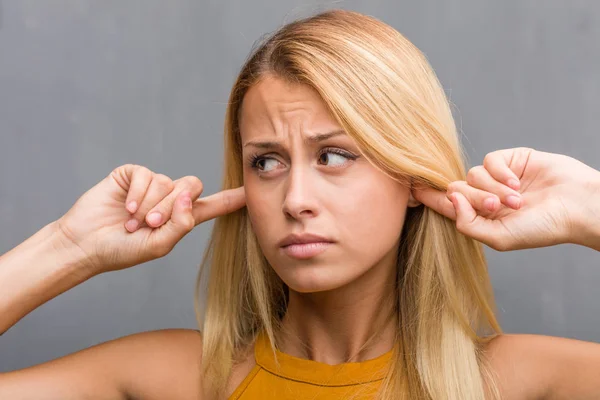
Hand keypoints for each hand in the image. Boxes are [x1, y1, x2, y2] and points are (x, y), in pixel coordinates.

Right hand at [55, 164, 245, 272]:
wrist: (86, 244)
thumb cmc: (122, 250)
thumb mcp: (158, 245)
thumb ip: (180, 224)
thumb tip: (188, 195)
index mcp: (181, 218)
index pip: (212, 205)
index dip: (232, 199)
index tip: (252, 190)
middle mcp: (169, 198)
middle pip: (191, 187)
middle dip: (171, 207)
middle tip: (150, 225)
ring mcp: (151, 185)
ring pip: (167, 182)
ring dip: (150, 205)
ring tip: (132, 222)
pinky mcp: (132, 175)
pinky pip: (146, 175)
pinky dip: (138, 193)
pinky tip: (125, 207)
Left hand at [413, 147, 599, 250]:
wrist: (577, 207)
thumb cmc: (542, 228)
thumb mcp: (500, 237)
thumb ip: (469, 224)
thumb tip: (450, 199)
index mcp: (481, 217)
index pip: (449, 206)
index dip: (430, 197)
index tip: (410, 190)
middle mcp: (486, 197)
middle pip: (458, 189)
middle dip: (475, 198)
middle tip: (499, 206)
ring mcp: (498, 178)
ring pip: (472, 175)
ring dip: (493, 188)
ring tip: (517, 200)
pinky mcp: (511, 159)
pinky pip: (489, 160)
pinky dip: (500, 172)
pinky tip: (517, 182)